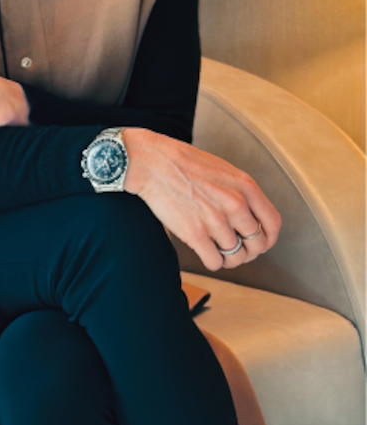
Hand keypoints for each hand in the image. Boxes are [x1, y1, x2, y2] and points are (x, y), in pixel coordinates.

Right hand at [122, 128, 280, 271]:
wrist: (152, 162)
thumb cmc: (185, 164)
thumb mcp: (223, 170)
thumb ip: (242, 192)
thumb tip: (252, 219)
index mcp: (245, 186)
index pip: (272, 224)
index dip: (268, 239)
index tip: (259, 243)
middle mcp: (235, 204)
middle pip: (257, 245)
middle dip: (248, 252)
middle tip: (236, 249)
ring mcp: (215, 220)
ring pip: (236, 257)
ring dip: (228, 258)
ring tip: (217, 250)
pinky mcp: (194, 233)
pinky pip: (215, 262)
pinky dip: (212, 262)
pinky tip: (204, 251)